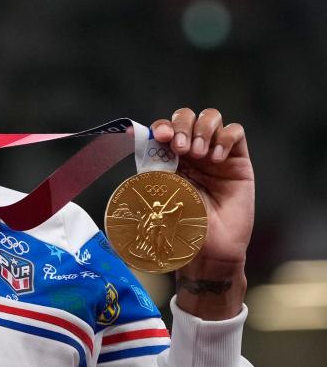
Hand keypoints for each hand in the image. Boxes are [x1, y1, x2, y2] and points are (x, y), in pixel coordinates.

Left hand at [151, 108, 254, 319]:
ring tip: (199, 153)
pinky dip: (225, 138)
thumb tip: (129, 135)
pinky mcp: (238, 161)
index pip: (165, 128)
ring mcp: (215, 154)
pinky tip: (217, 158)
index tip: (160, 136)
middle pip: (187, 117)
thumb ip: (149, 166)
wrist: (208, 249)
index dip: (162, 126)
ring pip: (211, 118)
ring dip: (202, 130)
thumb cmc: (180, 225)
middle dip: (182, 126)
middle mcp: (191, 152)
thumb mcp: (157, 193)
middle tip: (181, 148)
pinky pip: (235, 131)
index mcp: (169, 157)